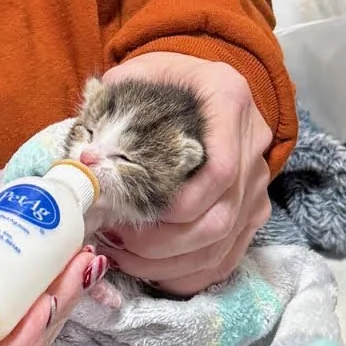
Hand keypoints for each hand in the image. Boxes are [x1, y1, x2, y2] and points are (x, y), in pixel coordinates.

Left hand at [96, 51, 272, 296]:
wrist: (200, 84)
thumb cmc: (165, 79)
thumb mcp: (139, 71)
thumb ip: (114, 100)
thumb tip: (87, 156)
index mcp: (229, 100)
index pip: (221, 169)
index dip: (182, 203)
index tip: (137, 212)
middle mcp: (254, 144)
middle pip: (221, 217)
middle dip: (165, 243)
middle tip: (118, 241)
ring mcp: (258, 183)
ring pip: (224, 244)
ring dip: (171, 263)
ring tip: (126, 256)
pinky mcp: (252, 211)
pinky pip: (228, 258)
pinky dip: (189, 273)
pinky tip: (153, 270)